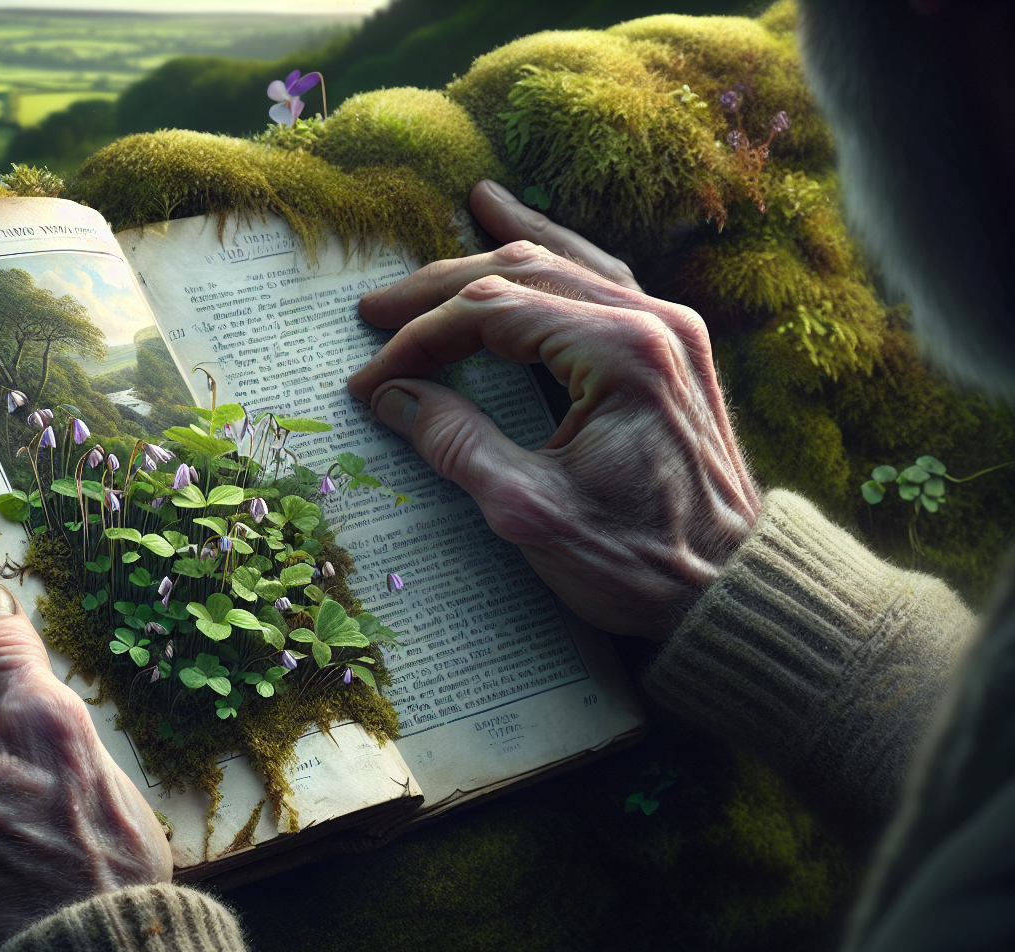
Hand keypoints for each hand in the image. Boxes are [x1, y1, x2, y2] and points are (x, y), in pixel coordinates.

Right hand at [348, 180, 759, 640]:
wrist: (736, 591)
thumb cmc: (639, 563)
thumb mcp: (529, 513)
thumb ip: (456, 444)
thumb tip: (392, 398)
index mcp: (619, 355)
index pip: (491, 313)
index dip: (419, 340)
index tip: (371, 379)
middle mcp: (653, 324)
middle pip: (528, 271)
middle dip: (443, 285)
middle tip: (377, 307)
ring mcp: (672, 330)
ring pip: (573, 261)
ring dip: (509, 244)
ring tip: (472, 205)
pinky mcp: (676, 350)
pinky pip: (606, 281)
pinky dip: (563, 258)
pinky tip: (537, 242)